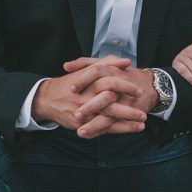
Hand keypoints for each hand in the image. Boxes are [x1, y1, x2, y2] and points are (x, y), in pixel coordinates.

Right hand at [31, 57, 151, 136]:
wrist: (48, 99)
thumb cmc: (71, 83)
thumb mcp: (86, 70)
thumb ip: (106, 63)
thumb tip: (126, 62)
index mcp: (89, 81)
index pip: (109, 82)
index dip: (125, 86)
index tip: (138, 90)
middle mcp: (86, 96)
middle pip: (110, 102)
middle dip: (128, 108)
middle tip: (143, 110)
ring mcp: (83, 111)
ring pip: (107, 118)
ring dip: (126, 122)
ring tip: (142, 122)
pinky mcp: (81, 124)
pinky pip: (101, 129)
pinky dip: (117, 130)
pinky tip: (131, 129)